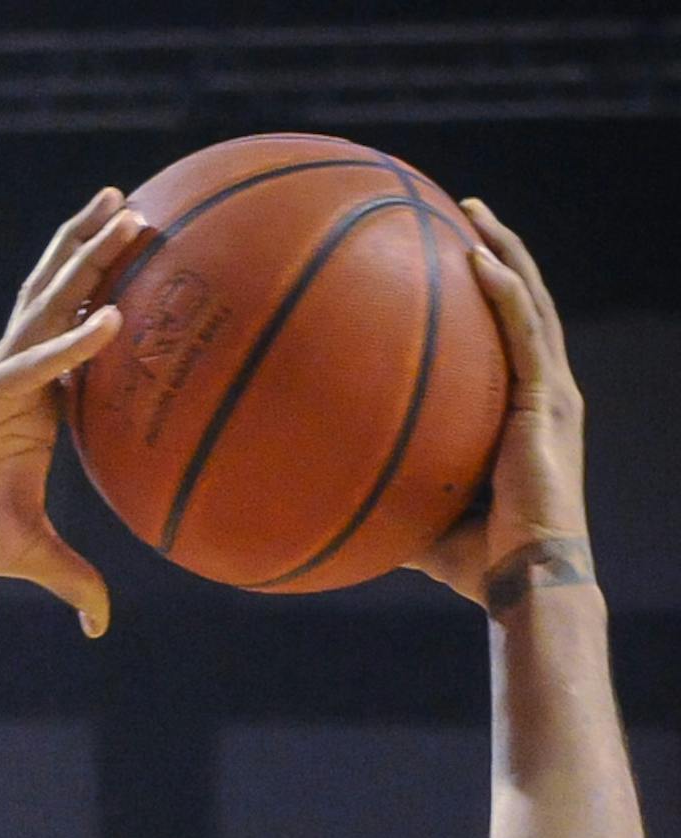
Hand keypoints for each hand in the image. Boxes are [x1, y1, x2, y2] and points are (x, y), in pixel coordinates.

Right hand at [0, 187, 140, 631]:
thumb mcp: (28, 556)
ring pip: (46, 309)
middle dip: (97, 247)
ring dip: (87, 263)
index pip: (77, 332)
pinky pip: (30, 368)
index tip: (147, 254)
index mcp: (32, 402)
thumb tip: (102, 623)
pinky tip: (111, 318)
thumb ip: (72, 579)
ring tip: (123, 216)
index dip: (106, 291)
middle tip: (137, 205)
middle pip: (60, 298)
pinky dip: (71, 346)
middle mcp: (13, 378)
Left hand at [407, 204, 590, 608]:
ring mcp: (551, 395)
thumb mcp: (422, 517)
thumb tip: (329, 495)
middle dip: (496, 250)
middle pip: (524, 302)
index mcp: (525, 412)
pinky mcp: (548, 405)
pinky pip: (525, 335)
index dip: (490, 293)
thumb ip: (390, 495)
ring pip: (530, 303)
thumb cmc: (478, 564)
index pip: (510, 337)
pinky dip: (504, 293)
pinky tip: (477, 260)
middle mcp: (545, 393)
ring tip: (471, 213)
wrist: (525, 581)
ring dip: (502, 251)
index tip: (453, 257)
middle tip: (463, 212)